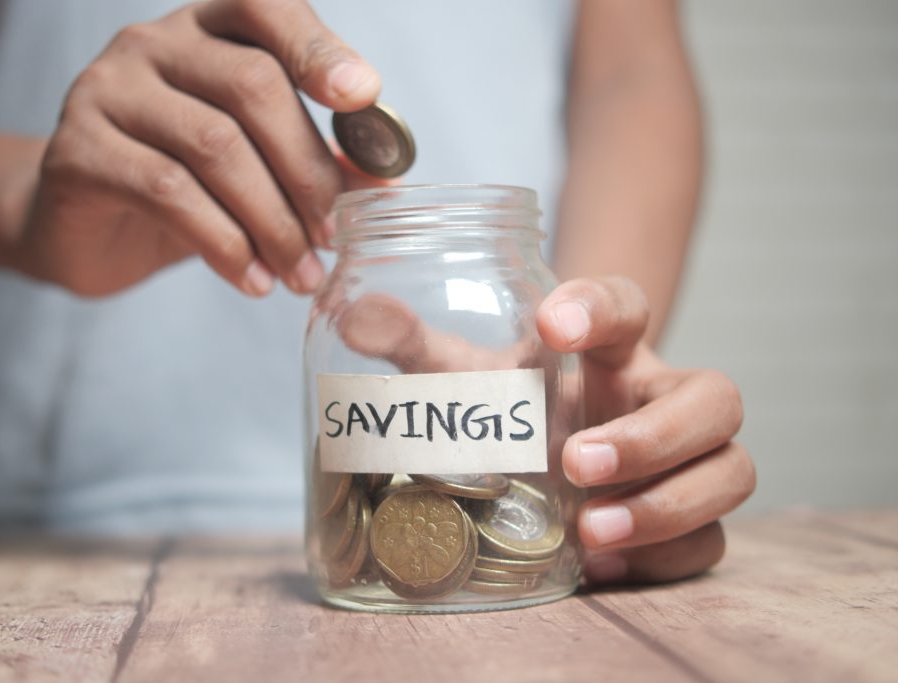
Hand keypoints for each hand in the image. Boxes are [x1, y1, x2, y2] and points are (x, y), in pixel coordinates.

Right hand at [14, 0, 384, 296]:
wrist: (83, 225)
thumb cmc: (181, 184)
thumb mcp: (255, 166)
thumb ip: (315, 161)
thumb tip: (384, 184)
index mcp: (208, 29)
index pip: (267, 8)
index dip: (319, 48)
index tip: (364, 97)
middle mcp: (154, 43)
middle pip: (253, 85)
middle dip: (308, 171)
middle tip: (335, 236)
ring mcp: (108, 90)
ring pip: (215, 145)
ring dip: (273, 221)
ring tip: (301, 274)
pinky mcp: (79, 150)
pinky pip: (168, 192)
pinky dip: (224, 244)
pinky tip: (252, 280)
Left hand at [333, 276, 753, 585]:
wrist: (541, 452)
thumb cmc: (510, 402)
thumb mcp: (462, 373)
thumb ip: (413, 344)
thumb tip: (355, 316)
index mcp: (610, 347)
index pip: (629, 304)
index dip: (601, 306)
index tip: (550, 321)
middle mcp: (660, 397)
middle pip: (715, 398)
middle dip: (655, 433)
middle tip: (575, 458)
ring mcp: (685, 462)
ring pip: (731, 471)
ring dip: (668, 503)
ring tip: (588, 528)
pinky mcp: (688, 522)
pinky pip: (711, 541)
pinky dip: (664, 554)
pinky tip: (600, 565)